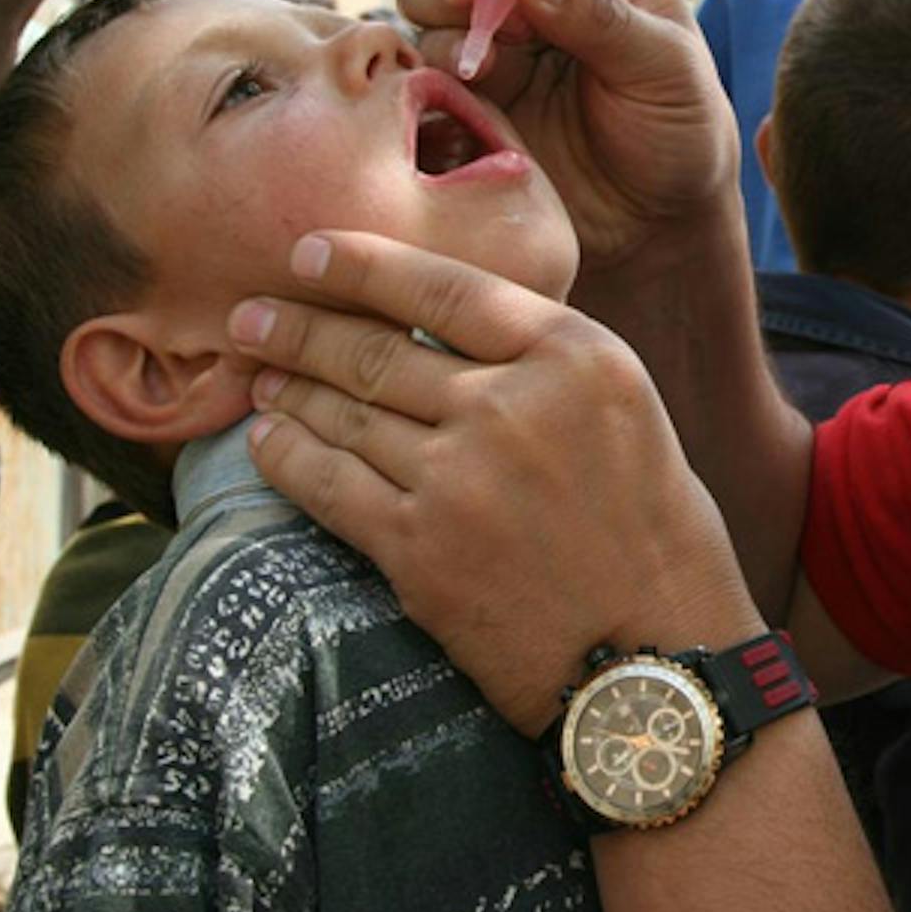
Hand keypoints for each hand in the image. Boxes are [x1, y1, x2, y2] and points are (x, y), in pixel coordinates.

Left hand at [232, 229, 763, 735]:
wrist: (658, 659)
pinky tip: (267, 440)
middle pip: (378, 347)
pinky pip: (328, 486)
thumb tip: (444, 332)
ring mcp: (461, 476)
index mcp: (578, 356)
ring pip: (345, 412)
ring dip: (288, 388)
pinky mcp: (420, 549)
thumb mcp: (627, 413)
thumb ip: (547, 367)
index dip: (365, 264)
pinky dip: (288, 456)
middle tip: (252, 317)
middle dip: (300, 327)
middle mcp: (515, 404)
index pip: (446, 287)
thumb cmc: (655, 537)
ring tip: (255, 374)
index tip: (311, 252)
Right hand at [396, 0, 736, 272]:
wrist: (653, 228)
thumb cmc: (679, 136)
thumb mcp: (662, 70)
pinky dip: (428, 64)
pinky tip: (464, 88)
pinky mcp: (465, 91)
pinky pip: (421, 59)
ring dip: (437, 8)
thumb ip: (598, 15)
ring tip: (478, 58)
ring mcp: (496, 40)